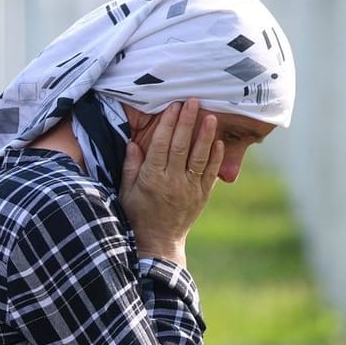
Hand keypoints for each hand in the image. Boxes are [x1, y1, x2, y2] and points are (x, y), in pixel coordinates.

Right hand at [120, 99, 222, 265]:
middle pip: (182, 147)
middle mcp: (172, 182)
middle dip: (188, 122)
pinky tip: (218, 142)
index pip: (161, 145)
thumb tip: (133, 143)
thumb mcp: (126, 191)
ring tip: (211, 117)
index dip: (168, 124)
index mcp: (152, 178)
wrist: (158, 242)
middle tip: (194, 102)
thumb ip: (131, 166)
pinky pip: (210, 174)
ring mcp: (189, 189)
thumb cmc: (137, 214)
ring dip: (205, 136)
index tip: (173, 106)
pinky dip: (215, 158)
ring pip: (199, 158)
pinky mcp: (202, 196)